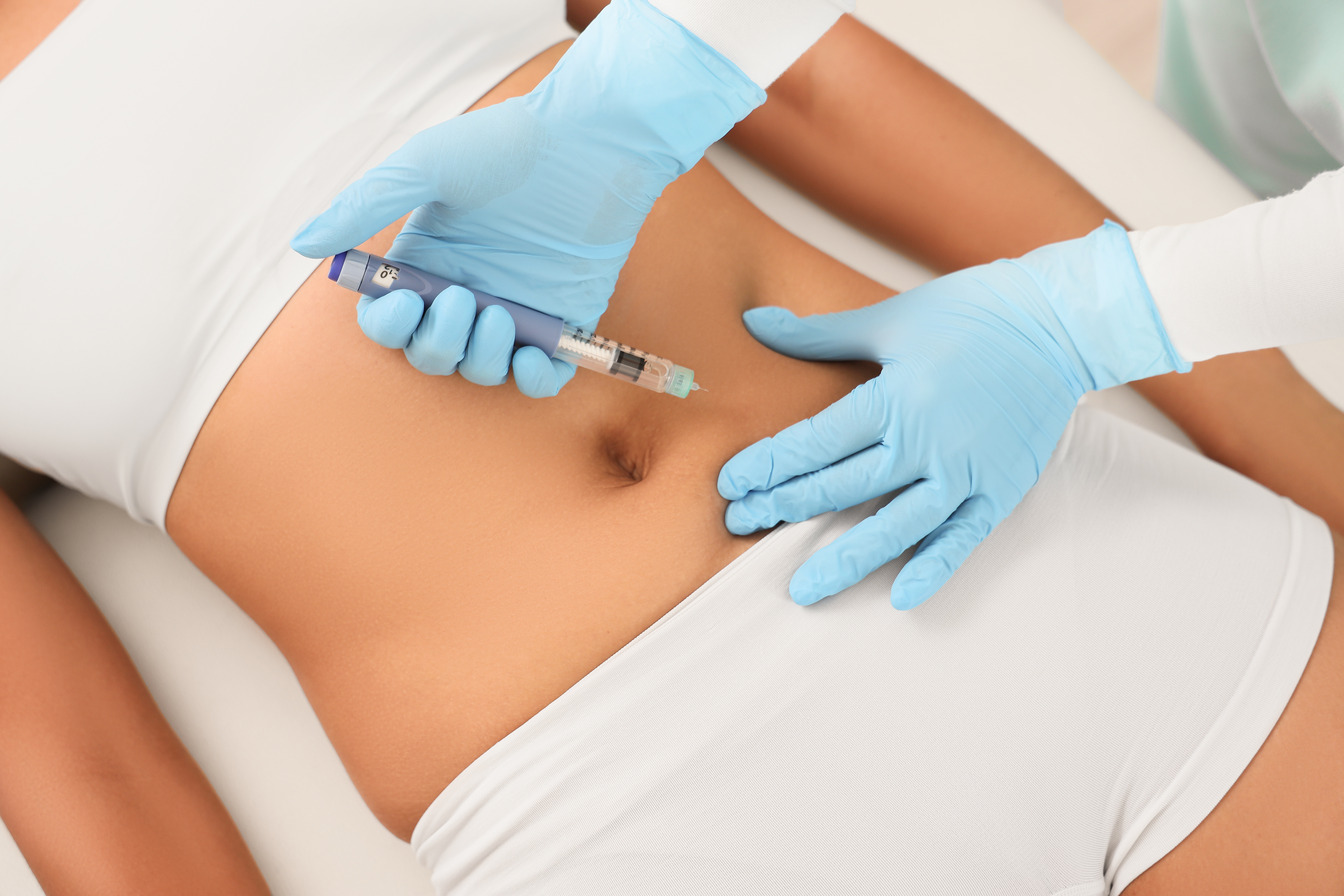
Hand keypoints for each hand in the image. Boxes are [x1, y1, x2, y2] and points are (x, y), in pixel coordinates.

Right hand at [290, 0, 762, 396]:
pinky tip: (534, 356)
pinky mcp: (562, 320)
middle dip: (438, 341)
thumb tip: (303, 245)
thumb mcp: (424, 166)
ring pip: (481, 369)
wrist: (589, 141)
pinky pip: (541, 377)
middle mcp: (466, 291)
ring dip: (482, 356)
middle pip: (431, 353)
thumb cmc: (506, 145)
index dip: (388, 325)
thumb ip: (362, 205)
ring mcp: (515, 310)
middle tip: (460, 299)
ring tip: (500, 313)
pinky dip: (534, 380)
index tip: (401, 304)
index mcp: (426, 261)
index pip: (390, 319)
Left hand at [718, 222, 1188, 608]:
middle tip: (739, 526)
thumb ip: (817, 334)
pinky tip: (901, 597)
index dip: (768, 466)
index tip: (731, 485)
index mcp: (893, 400)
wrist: (1061, 323)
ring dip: (845, 559)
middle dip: (784, 508)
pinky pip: (962, 538)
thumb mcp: (889, 319)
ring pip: (894, 526)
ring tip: (802, 591)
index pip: (814, 444)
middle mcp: (925, 443)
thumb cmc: (971, 313)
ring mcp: (965, 472)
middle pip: (841, 488)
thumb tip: (754, 322)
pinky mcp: (1000, 489)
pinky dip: (934, 568)